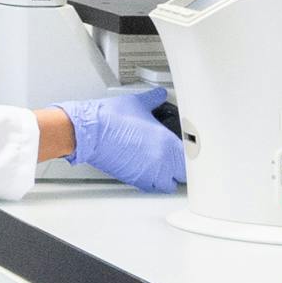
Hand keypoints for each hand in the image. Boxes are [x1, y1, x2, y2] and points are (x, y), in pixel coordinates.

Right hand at [54, 85, 186, 192]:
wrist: (88, 133)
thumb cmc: (108, 120)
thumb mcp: (137, 103)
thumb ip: (154, 100)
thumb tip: (159, 95)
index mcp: (167, 144)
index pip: (192, 158)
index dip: (193, 153)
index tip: (190, 148)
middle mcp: (160, 163)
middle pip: (184, 175)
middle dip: (183, 167)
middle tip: (179, 157)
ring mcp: (148, 174)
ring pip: (169, 185)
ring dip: (170, 177)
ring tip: (165, 166)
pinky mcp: (134, 179)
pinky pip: (152, 187)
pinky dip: (153, 181)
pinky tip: (149, 169)